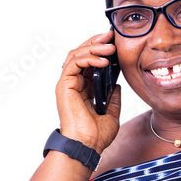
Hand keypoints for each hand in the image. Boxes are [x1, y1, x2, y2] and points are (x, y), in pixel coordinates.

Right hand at [55, 30, 121, 153]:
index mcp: (83, 89)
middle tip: (111, 35)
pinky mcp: (64, 86)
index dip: (100, 49)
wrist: (87, 146)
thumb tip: (117, 85)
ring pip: (76, 55)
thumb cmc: (96, 136)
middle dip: (96, 41)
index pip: (89, 61)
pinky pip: (74, 63)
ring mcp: (67, 84)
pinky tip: (103, 60)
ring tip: (110, 47)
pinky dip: (88, 58)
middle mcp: (74, 84)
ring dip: (94, 47)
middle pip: (81, 53)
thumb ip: (113, 98)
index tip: (115, 42)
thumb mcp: (112, 113)